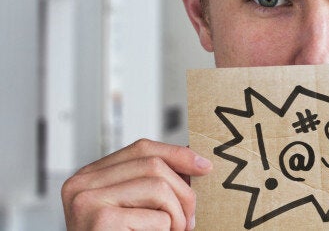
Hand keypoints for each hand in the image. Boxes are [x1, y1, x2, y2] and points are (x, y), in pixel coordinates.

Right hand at [61, 139, 212, 229]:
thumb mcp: (133, 206)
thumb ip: (151, 182)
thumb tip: (196, 163)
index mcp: (90, 176)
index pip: (141, 148)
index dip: (177, 154)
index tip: (204, 167)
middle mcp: (82, 184)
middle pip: (154, 165)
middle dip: (183, 193)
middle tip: (189, 220)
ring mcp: (88, 201)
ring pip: (158, 188)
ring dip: (177, 216)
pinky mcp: (101, 221)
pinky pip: (157, 218)